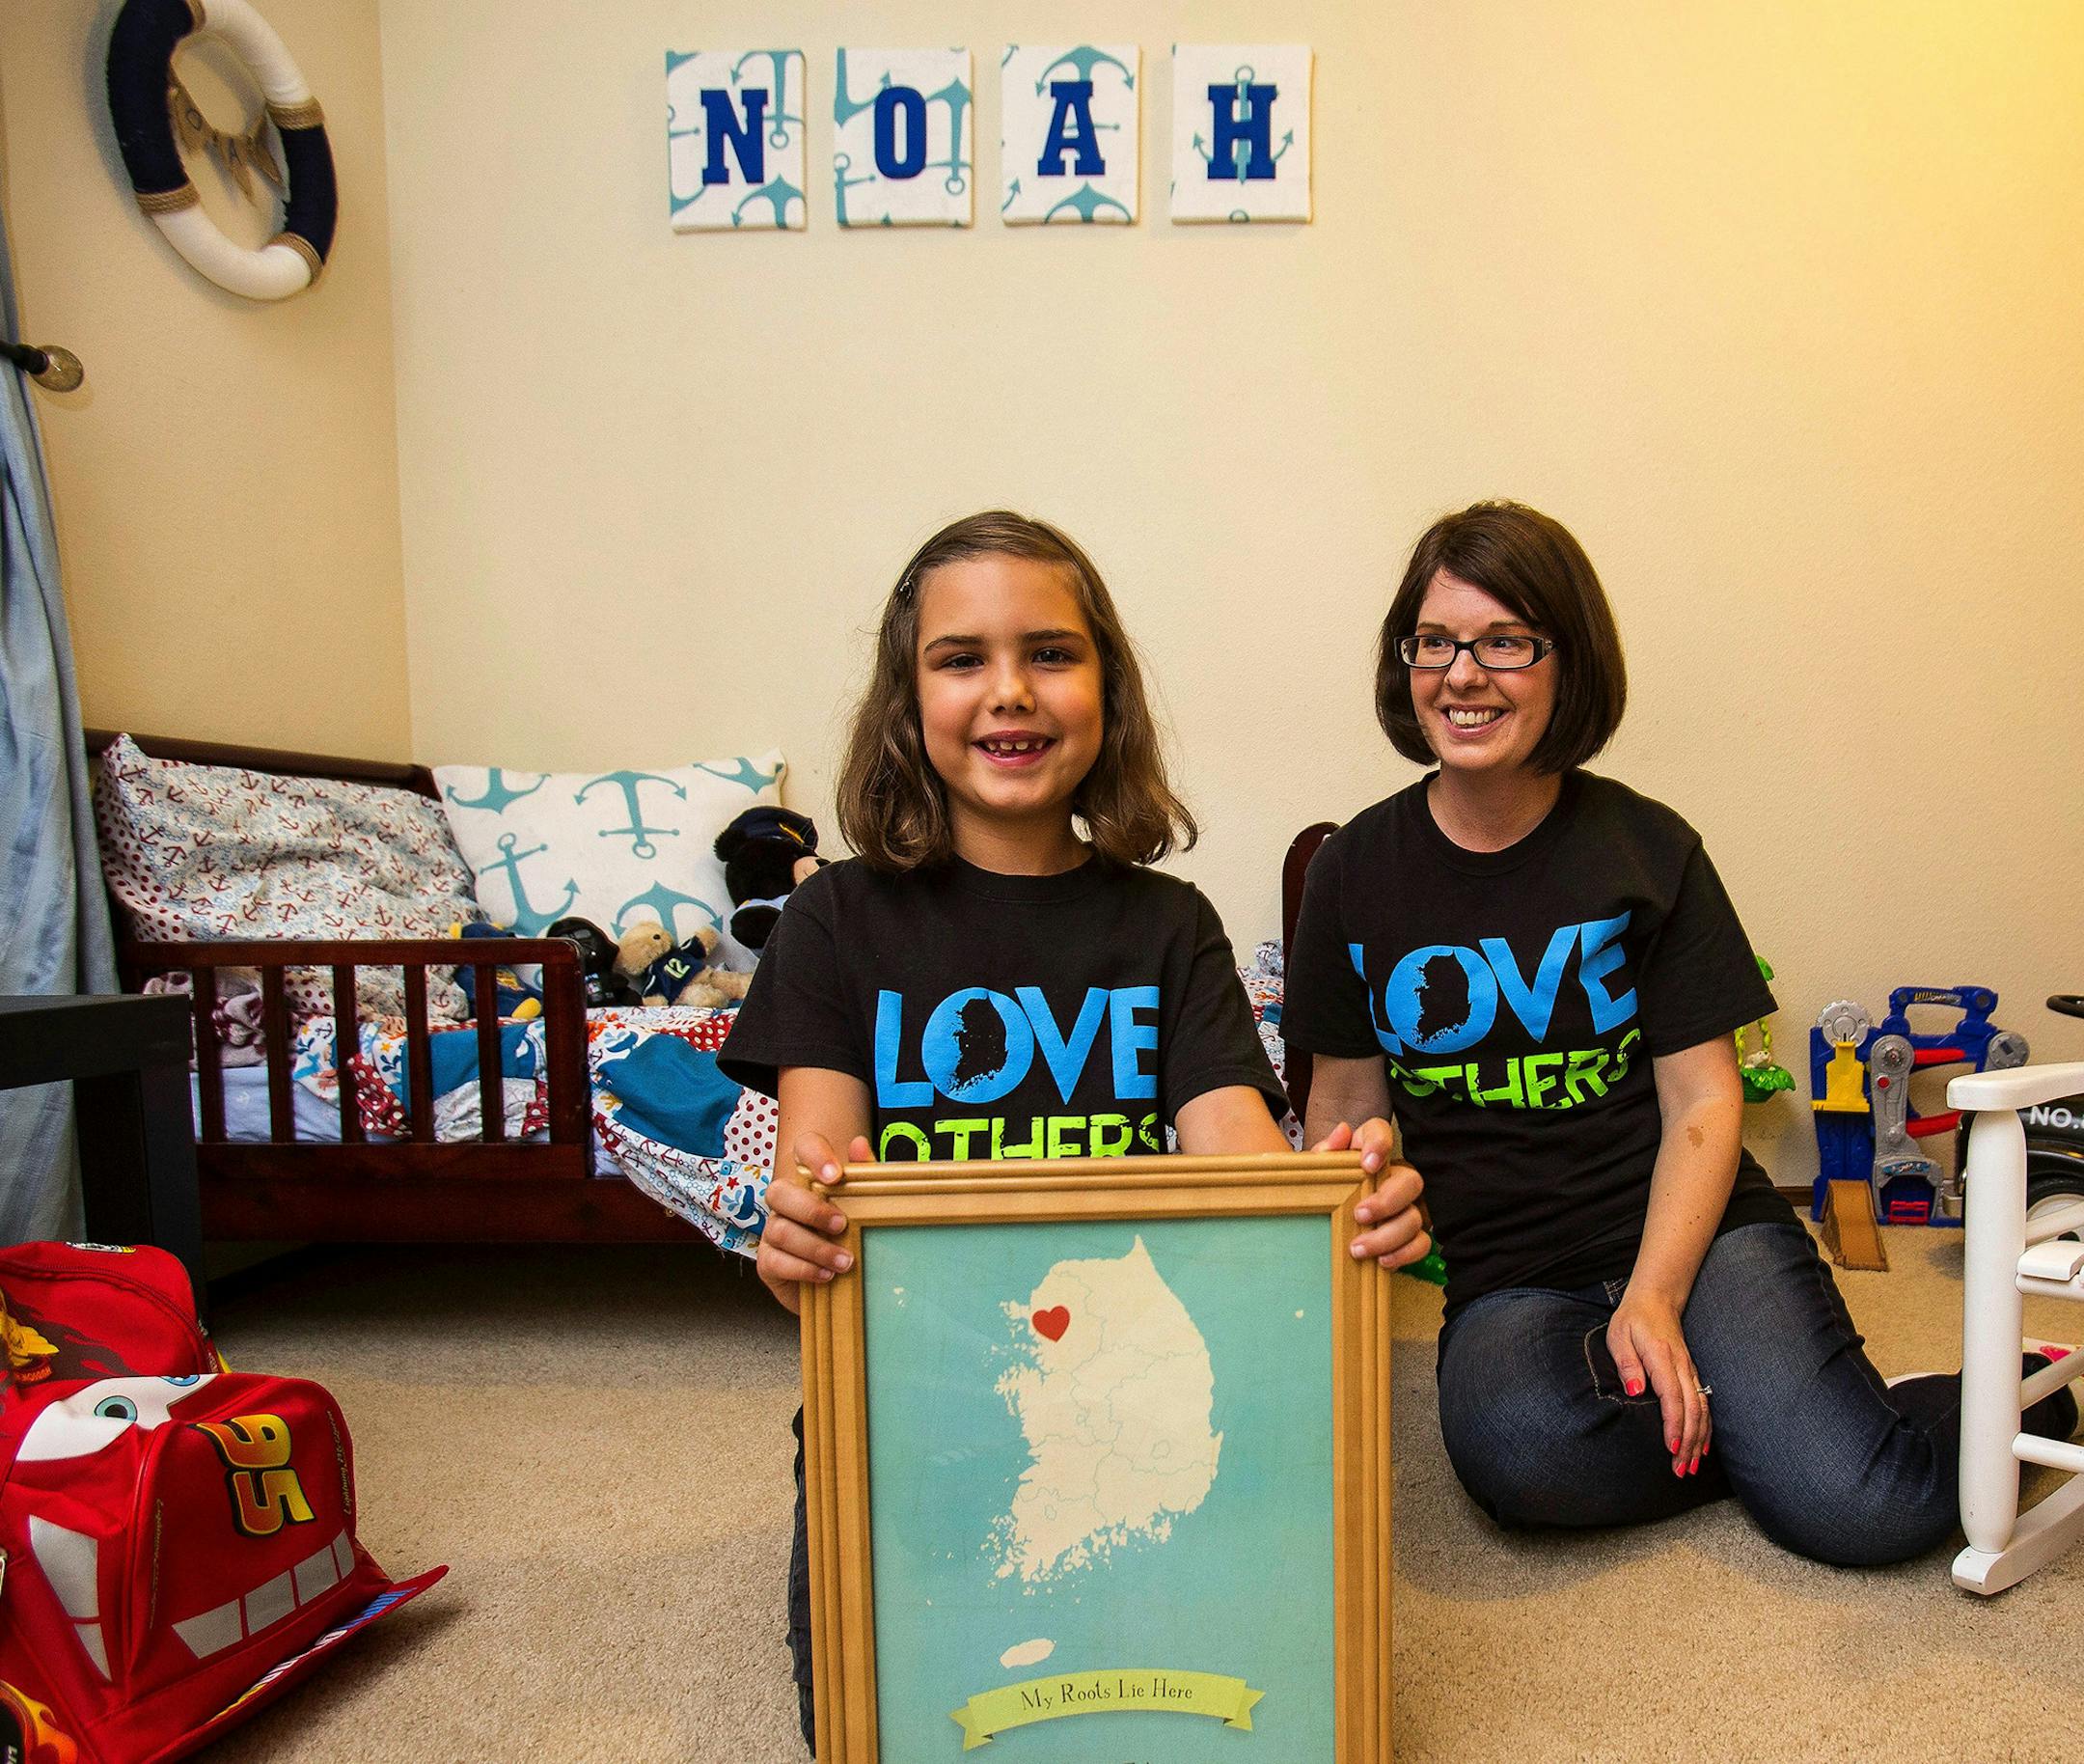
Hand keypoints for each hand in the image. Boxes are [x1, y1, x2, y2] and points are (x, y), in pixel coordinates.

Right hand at [755, 1130, 870, 1314]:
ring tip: (844, 1262)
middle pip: (779, 1191)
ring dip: (815, 1247)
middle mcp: (785, 1202)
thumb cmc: (850, 1237)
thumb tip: (859, 1145)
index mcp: (809, 1178)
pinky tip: (826, 1275)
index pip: (803, 1148)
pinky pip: (775, 1261)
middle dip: (811, 1209)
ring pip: (779, 1230)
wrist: (839, 1284)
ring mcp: (772, 1231)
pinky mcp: (767, 1263)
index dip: (815, 1156)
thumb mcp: (864, 1207)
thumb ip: (864, 1176)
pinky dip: (803, 1269)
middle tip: (841, 1225)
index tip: (835, 1176)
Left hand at [1316, 1117, 1429, 1270]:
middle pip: (1410, 1180)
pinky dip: (1404, 1254)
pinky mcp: (1413, 1233)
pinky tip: (1382, 1261)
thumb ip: (1327, 1152)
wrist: (1329, 1217)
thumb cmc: (1328, 1187)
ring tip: (1358, 1248)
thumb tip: (1341, 1133)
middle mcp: (1396, 1174)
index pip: (1380, 1132)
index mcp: (1368, 1150)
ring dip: (1388, 1235)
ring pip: (1416, 1217)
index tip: (1367, 1165)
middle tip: (1359, 1215)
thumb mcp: (1320, 1170)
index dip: (1379, 1146)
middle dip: (1387, 1201)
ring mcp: (1409, 1204)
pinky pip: (1422, 1243)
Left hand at [1606, 1291, 1710, 1475]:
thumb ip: (1627, 1363)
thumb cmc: (1633, 1319)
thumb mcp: (1619, 1336)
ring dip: (1697, 1440)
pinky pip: (1703, 1405)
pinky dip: (1705, 1428)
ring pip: (1701, 1411)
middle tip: (1680, 1470)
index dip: (1673, 1424)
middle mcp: (1681, 1367)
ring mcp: (1689, 1371)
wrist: (1656, 1300)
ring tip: (1691, 1467)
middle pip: (1691, 1410)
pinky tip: (1701, 1447)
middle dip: (1687, 1443)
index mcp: (1662, 1358)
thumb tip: (1635, 1390)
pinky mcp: (1691, 1375)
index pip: (1672, 1397)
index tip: (1670, 1447)